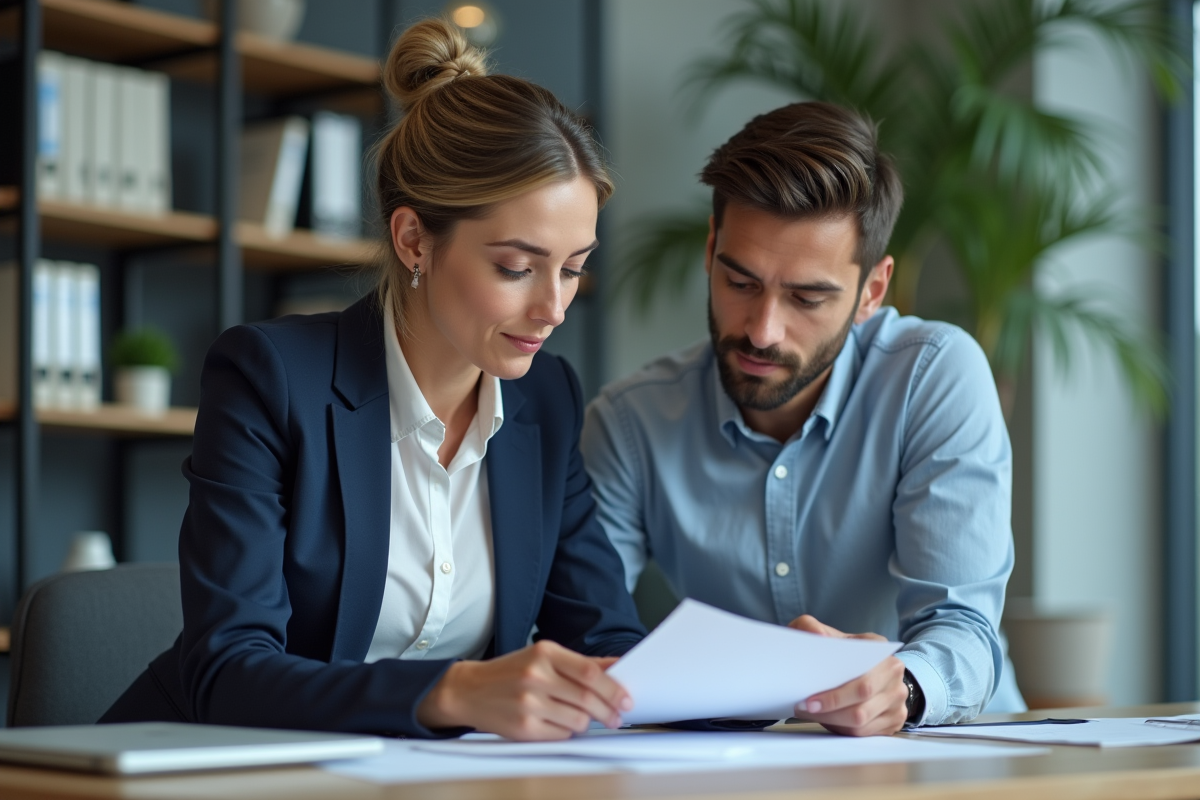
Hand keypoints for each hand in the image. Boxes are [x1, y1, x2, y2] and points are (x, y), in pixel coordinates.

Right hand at [416, 640, 632, 739]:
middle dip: (609, 711)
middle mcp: (536, 676)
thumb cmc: (511, 672)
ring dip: (588, 722)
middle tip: (618, 716)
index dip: (614, 687)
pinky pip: (562, 735)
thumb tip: (618, 667)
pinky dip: (567, 731)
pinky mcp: (523, 728)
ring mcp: (529, 703)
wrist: (469, 690)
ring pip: (578, 720)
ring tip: (584, 718)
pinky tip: (559, 723)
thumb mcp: (543, 657)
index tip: (627, 698)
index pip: (590, 672)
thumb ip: (580, 664)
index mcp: (544, 653)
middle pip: (588, 699)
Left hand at [787, 615, 907, 736]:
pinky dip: (842, 729)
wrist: (866, 665)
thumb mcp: (824, 634)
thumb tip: (816, 635)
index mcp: (880, 649)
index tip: (809, 699)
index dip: (834, 695)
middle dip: (829, 710)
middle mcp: (894, 674)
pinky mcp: (894, 719)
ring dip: (832, 721)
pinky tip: (827, 718)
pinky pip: (865, 733)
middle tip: (804, 708)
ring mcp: (897, 698)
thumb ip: (810, 627)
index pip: (861, 681)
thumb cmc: (840, 652)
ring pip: (861, 722)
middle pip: (861, 705)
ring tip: (810, 712)